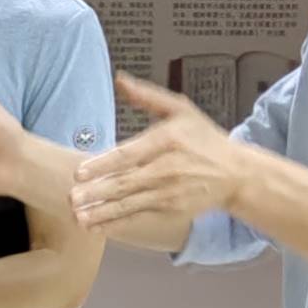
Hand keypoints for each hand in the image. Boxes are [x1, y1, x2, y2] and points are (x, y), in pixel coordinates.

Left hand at [72, 75, 246, 235]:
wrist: (235, 173)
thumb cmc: (204, 138)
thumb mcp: (180, 110)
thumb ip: (147, 96)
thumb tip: (120, 80)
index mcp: (167, 140)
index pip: (129, 154)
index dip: (103, 164)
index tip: (80, 172)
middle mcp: (167, 168)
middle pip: (126, 183)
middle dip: (96, 193)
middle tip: (72, 198)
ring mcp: (169, 192)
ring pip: (129, 204)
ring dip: (102, 213)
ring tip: (78, 217)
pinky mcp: (171, 210)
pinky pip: (139, 218)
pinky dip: (117, 225)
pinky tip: (97, 227)